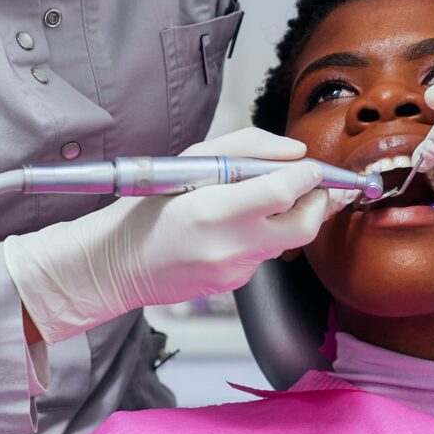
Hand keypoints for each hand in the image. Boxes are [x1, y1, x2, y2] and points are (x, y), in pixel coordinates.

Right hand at [4, 128, 348, 341]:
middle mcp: (229, 245)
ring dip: (286, 218)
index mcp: (214, 209)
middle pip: (304, 226)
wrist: (117, 264)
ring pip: (285, 242)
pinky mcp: (234, 285)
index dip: (308, 175)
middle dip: (317, 203)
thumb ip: (247, 148)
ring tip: (261, 201)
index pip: (284, 190)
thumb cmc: (148, 206)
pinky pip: (263, 256)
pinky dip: (261, 236)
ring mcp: (234, 270)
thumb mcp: (191, 159)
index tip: (311, 166)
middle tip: (311, 186)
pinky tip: (233, 228)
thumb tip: (295, 152)